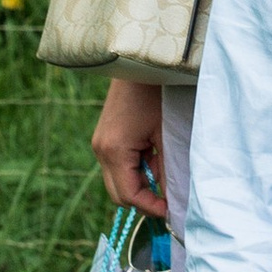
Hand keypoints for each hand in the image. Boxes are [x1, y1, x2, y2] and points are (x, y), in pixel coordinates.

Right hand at [93, 75, 167, 219]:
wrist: (140, 62)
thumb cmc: (157, 94)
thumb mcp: (166, 134)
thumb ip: (167, 169)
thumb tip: (172, 198)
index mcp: (114, 150)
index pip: (129, 195)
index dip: (150, 207)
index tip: (171, 209)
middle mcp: (101, 150)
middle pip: (118, 194)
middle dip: (143, 200)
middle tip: (168, 198)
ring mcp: (100, 144)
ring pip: (117, 181)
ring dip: (139, 184)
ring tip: (163, 171)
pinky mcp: (104, 138)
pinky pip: (117, 166)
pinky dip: (134, 170)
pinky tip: (153, 157)